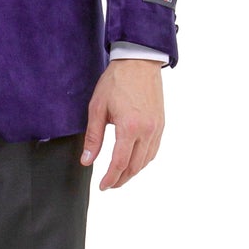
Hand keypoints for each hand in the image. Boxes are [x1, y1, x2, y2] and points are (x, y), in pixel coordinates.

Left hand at [81, 60, 164, 188]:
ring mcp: (157, 128)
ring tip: (119, 176)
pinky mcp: (161, 124)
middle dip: (121, 179)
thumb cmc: (116, 82)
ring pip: (146, 161)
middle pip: (134, 166)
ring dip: (133, 172)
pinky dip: (143, 160)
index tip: (102, 186)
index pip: (119, 163)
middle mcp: (147, 131)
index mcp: (130, 127)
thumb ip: (93, 138)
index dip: (110, 179)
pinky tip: (134, 161)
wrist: (138, 62)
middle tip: (109, 185)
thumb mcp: (97, 108)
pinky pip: (154, 150)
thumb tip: (87, 161)